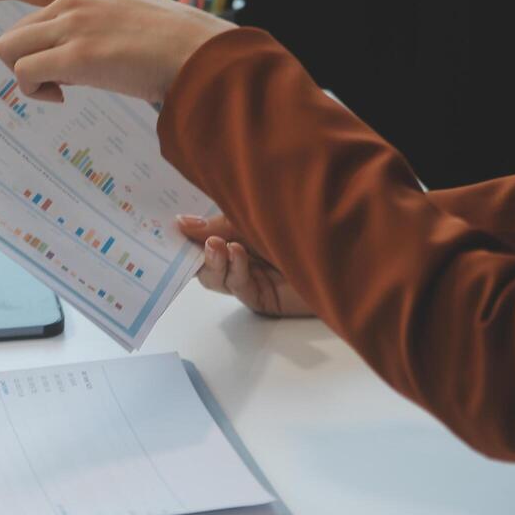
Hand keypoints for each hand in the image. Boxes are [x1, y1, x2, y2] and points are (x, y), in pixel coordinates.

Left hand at [0, 0, 235, 103]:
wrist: (203, 55)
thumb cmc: (179, 50)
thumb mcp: (133, 24)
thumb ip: (98, 31)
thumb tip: (75, 66)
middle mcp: (74, 1)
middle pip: (11, 35)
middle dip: (24, 64)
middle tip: (59, 85)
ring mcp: (74, 25)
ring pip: (11, 53)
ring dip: (28, 80)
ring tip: (63, 90)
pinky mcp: (78, 55)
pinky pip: (26, 75)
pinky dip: (36, 92)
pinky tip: (63, 97)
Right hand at [177, 214, 313, 317]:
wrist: (347, 248)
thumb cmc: (302, 223)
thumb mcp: (250, 216)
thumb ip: (216, 225)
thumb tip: (179, 224)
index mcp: (240, 231)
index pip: (203, 236)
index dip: (185, 236)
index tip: (168, 230)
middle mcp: (243, 255)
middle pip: (204, 261)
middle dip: (196, 252)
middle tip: (197, 241)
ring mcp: (252, 277)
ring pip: (216, 277)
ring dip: (213, 261)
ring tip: (218, 245)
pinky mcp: (262, 297)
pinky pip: (238, 286)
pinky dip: (234, 270)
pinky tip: (238, 253)